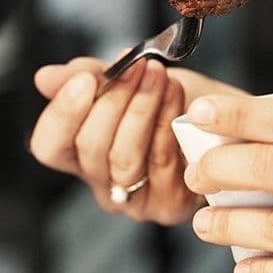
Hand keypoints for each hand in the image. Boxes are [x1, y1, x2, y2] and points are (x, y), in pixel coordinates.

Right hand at [30, 54, 244, 224]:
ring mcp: (136, 199)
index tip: (86, 79)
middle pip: (90, 149)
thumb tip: (45, 78)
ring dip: (142, 109)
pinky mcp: (169, 205)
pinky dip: (167, 124)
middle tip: (137, 67)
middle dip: (113, 101)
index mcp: (82, 155)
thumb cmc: (174, 101)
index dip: (62, 114)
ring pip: (124, 157)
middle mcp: (104, 183)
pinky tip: (178, 98)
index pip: (50, 147)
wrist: (227, 119)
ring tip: (159, 76)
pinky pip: (161, 163)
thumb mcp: (132, 81)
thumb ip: (91, 78)